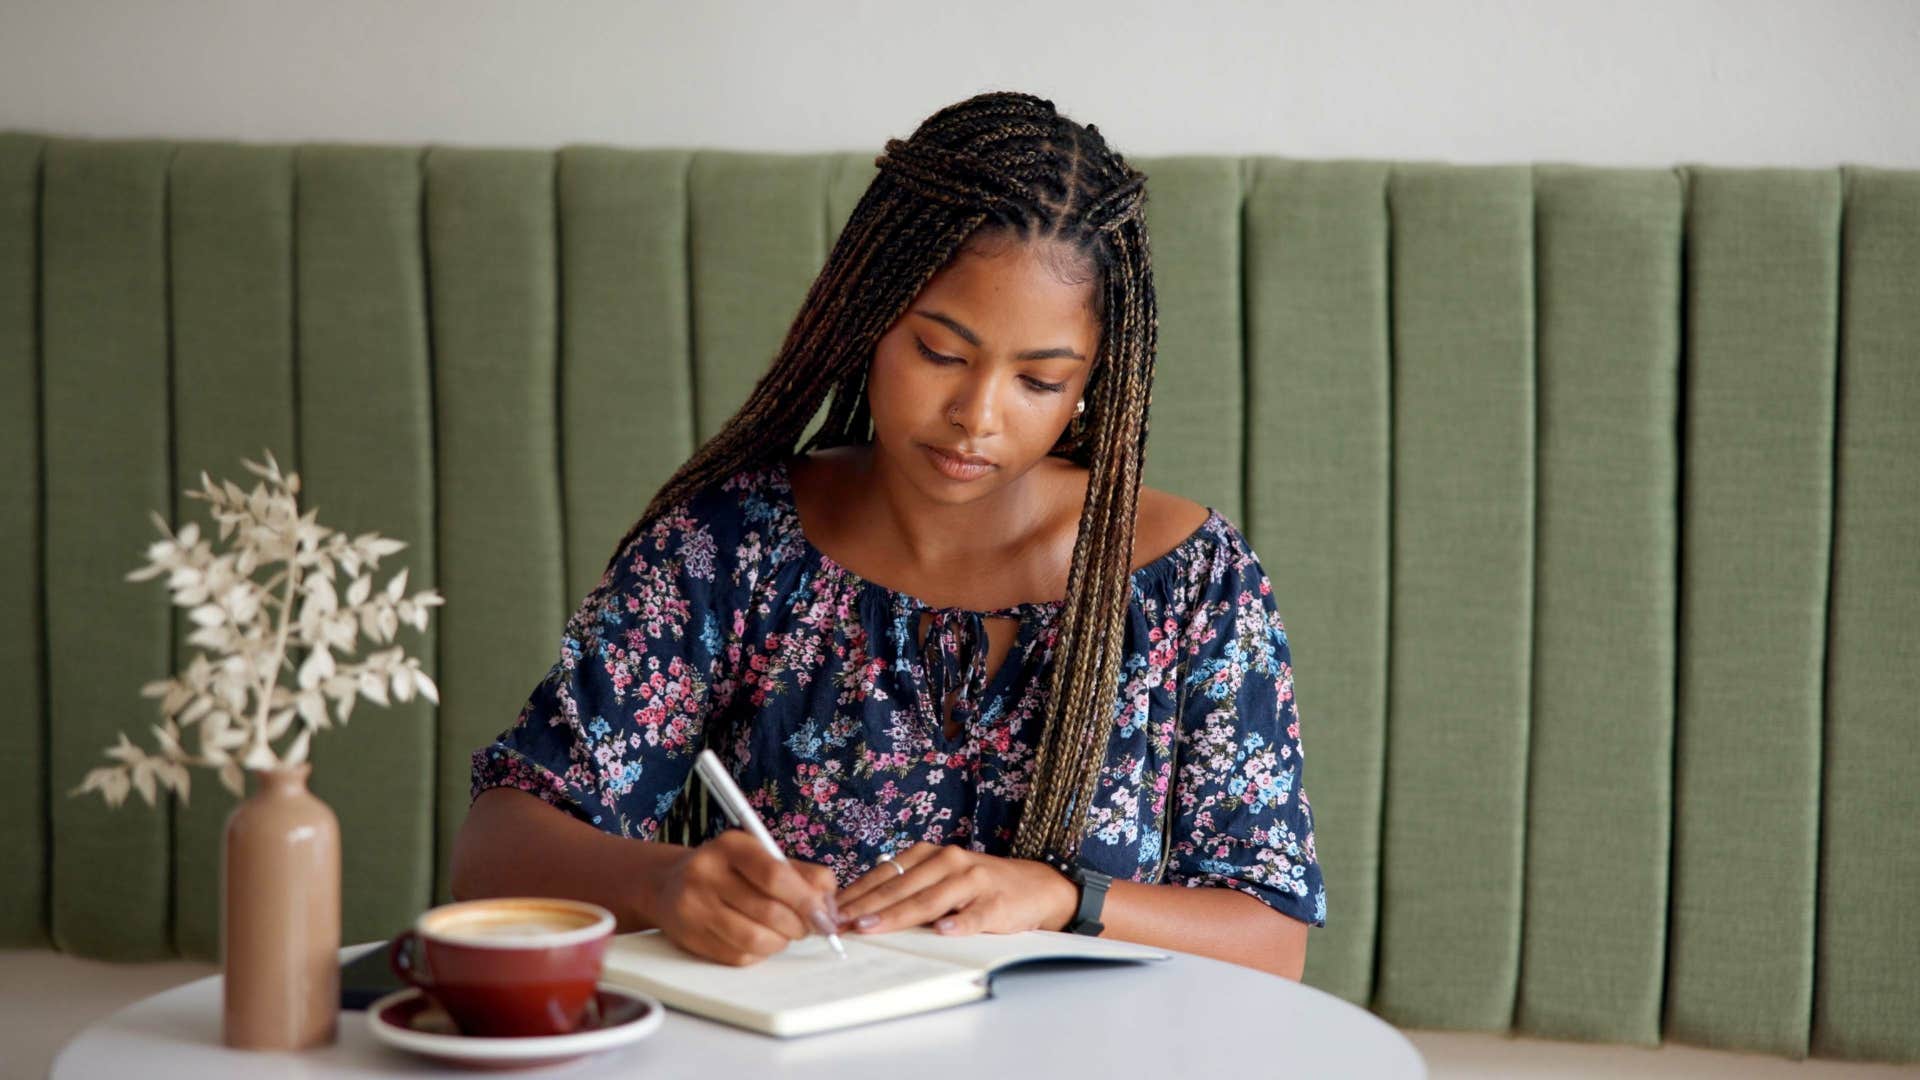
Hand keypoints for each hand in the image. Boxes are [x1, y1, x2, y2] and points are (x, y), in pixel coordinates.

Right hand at [647, 829, 839, 965]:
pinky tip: (761, 939)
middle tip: (810, 926)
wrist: (670, 884)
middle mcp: (706, 873)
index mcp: (731, 846)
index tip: (826, 916)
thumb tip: (830, 906)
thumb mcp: (762, 857)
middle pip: (769, 911)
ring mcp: (695, 907)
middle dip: (800, 925)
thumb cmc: (730, 870)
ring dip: (782, 941)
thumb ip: (802, 874)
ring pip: (756, 938)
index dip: (807, 900)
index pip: (775, 874)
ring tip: (786, 933)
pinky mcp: (691, 938)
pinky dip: (761, 952)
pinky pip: (740, 955)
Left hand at [833, 842, 1078, 936]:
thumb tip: (859, 910)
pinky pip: (974, 914)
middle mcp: (948, 861)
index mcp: (929, 855)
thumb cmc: (977, 886)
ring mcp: (973, 880)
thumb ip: (907, 889)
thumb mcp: (939, 879)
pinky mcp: (995, 902)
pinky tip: (944, 931)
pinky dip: (960, 923)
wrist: (1034, 886)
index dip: (857, 893)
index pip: (885, 874)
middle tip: (840, 923)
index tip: (831, 911)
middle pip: (901, 887)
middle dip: (867, 907)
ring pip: (929, 900)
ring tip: (872, 927)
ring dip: (898, 915)